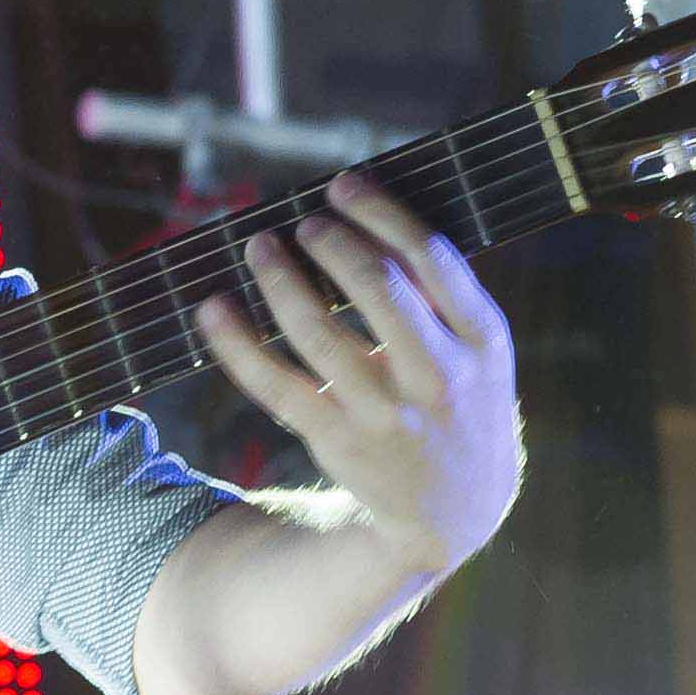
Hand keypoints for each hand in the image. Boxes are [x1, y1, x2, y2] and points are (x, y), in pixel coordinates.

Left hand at [192, 171, 522, 581]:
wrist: (452, 511)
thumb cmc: (456, 400)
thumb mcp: (477, 351)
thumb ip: (440, 293)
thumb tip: (362, 216)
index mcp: (483, 340)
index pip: (430, 258)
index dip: (381, 213)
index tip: (343, 183)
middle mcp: (440, 377)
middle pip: (377, 289)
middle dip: (331, 243)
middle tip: (302, 222)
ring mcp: (386, 414)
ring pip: (318, 335)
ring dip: (279, 281)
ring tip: (258, 247)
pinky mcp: (338, 441)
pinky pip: (275, 386)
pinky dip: (236, 344)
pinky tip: (212, 310)